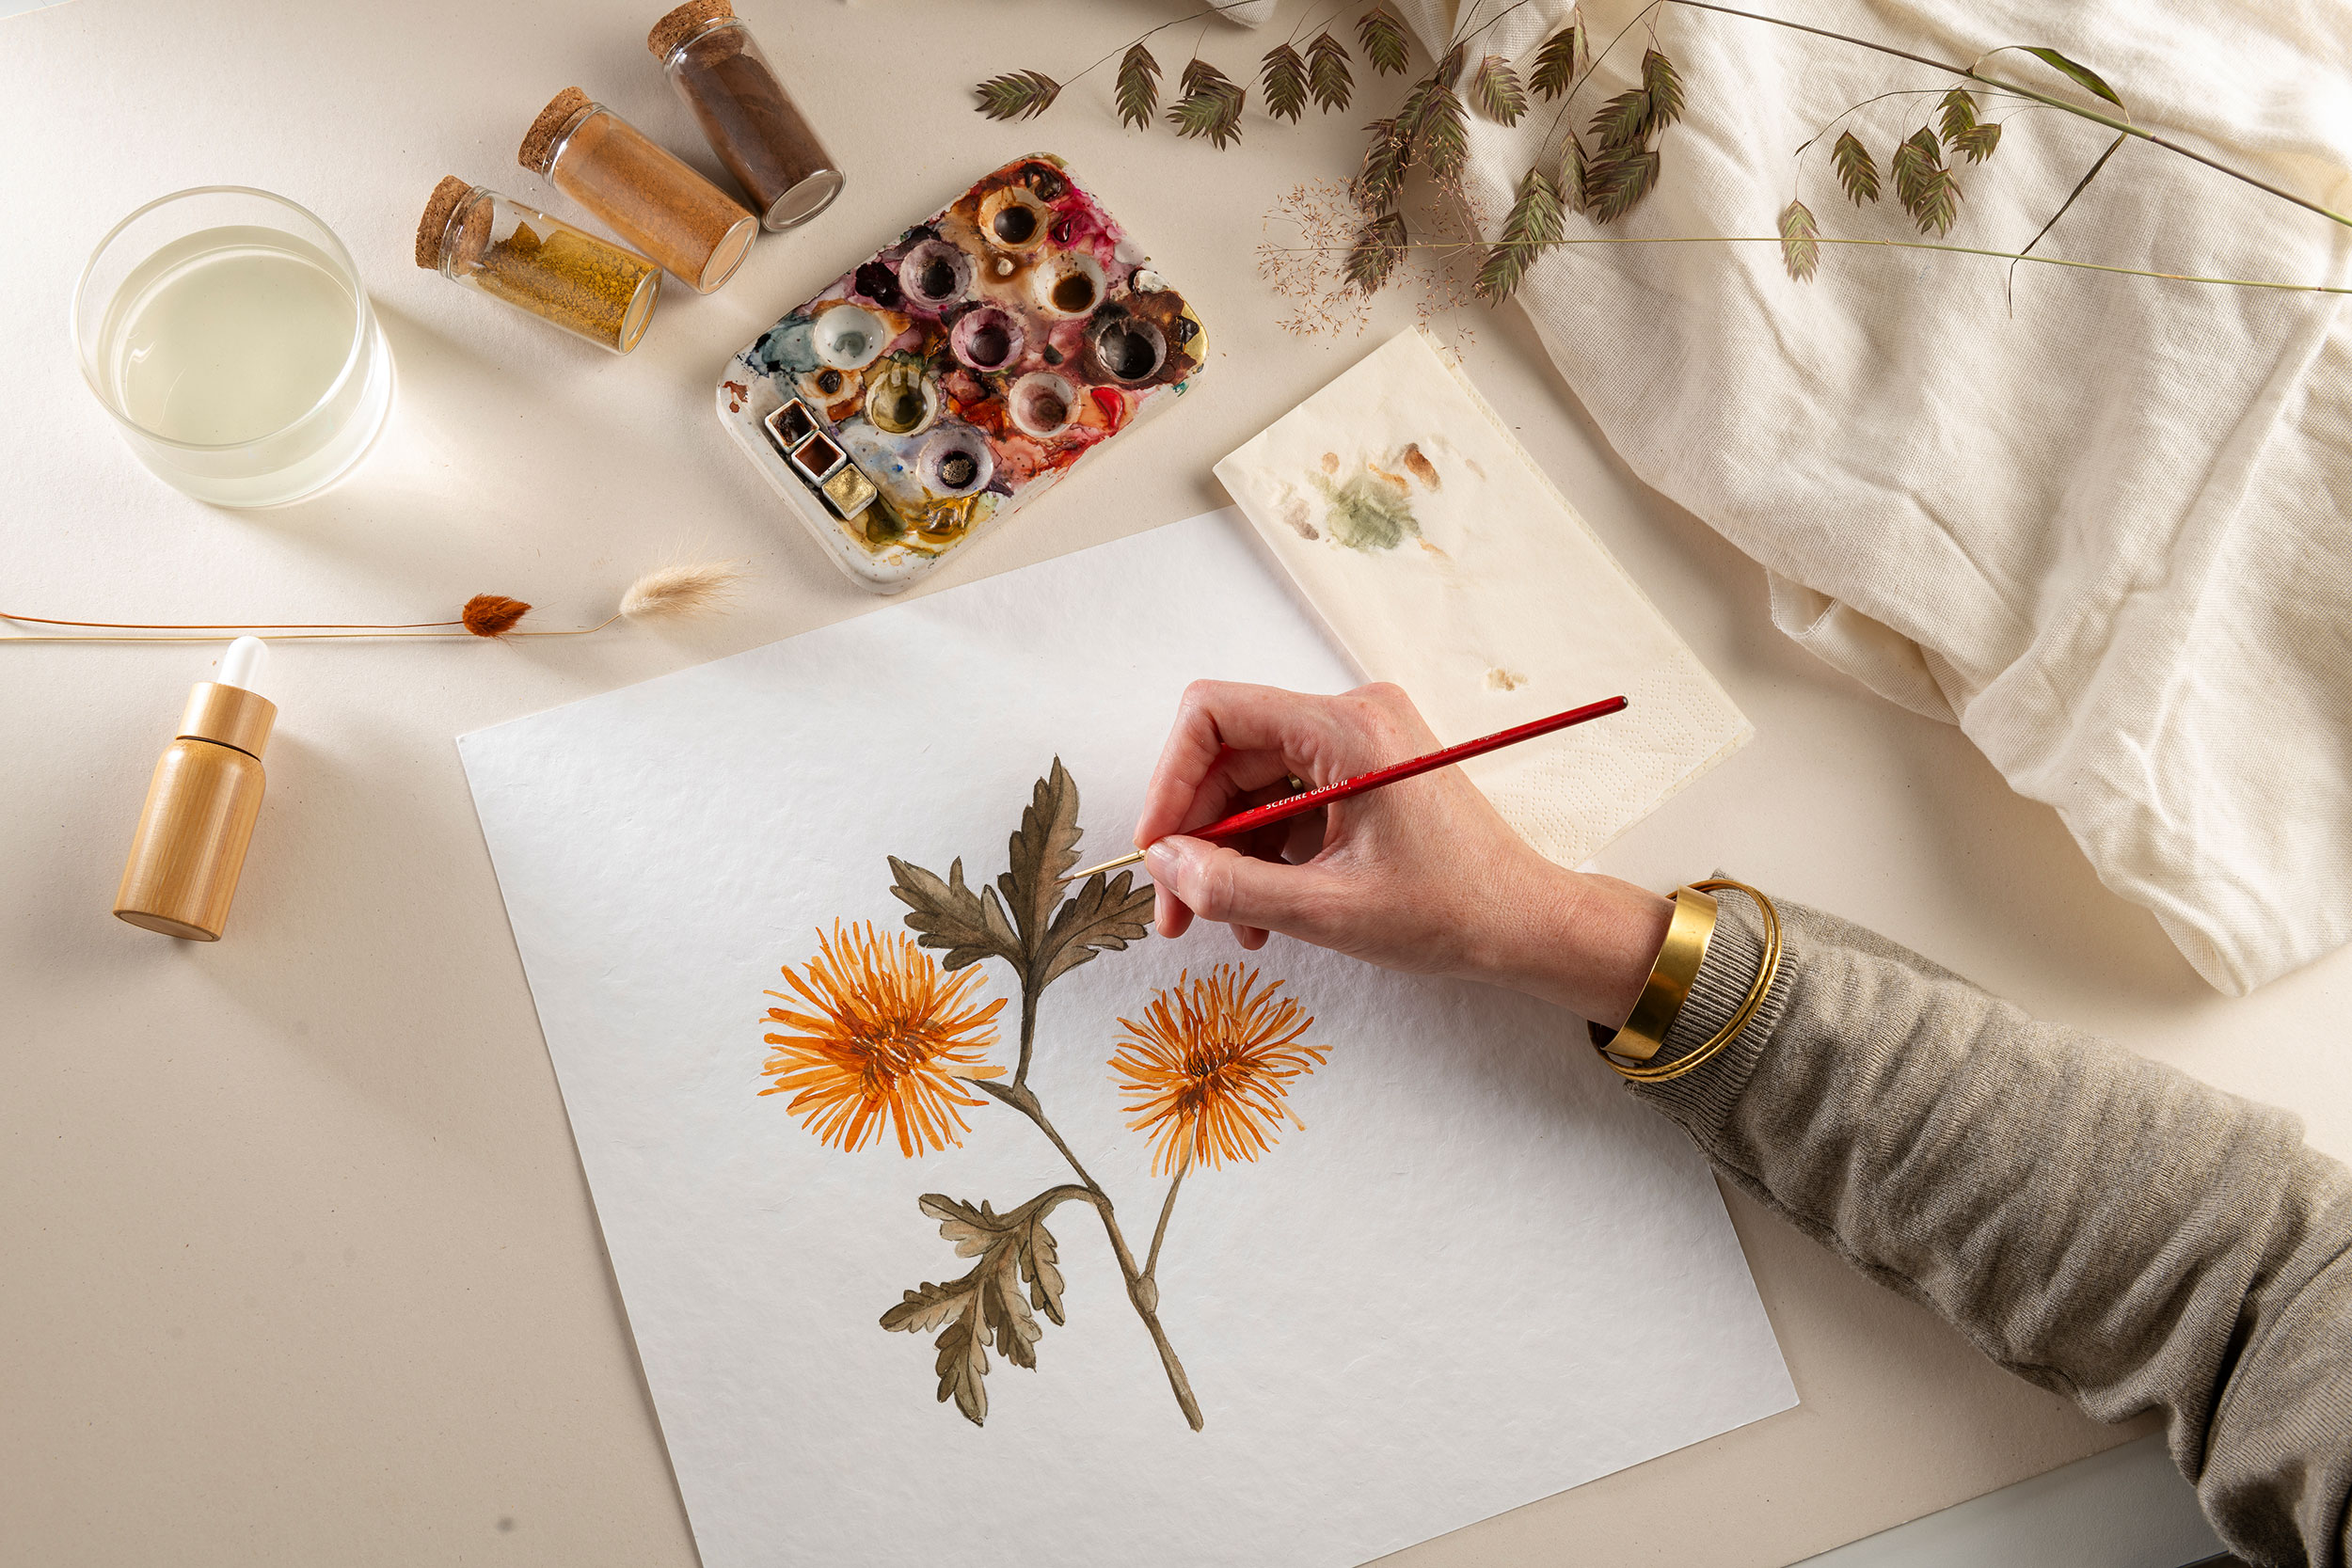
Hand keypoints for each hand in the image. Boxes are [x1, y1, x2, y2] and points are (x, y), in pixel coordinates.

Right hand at [1133, 681, 1673, 1024]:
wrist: (1527, 925)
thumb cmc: (1452, 912)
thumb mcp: (1329, 910)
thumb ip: (1233, 886)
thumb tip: (1163, 863)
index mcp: (1346, 729)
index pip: (1214, 713)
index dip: (1170, 779)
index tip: (1157, 847)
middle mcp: (1349, 718)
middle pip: (1228, 754)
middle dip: (1193, 832)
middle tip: (1175, 911)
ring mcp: (1357, 743)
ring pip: (1251, 783)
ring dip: (1226, 853)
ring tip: (1227, 926)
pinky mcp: (1362, 773)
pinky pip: (1285, 800)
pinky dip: (1264, 854)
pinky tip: (1263, 915)